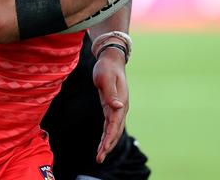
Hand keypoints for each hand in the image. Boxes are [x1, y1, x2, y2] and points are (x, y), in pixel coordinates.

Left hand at [92, 46, 128, 162]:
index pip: (114, 125)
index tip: (103, 149)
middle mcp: (121, 108)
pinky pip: (109, 124)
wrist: (111, 60)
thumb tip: (118, 107)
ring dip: (107, 143)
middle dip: (108, 146)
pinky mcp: (111, 106)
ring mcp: (117, 108)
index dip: (109, 138)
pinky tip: (103, 143)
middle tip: (99, 159)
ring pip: (113, 130)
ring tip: (100, 156)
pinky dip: (106, 134)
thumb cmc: (107, 68)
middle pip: (115, 131)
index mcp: (121, 103)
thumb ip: (110, 93)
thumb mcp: (105, 78)